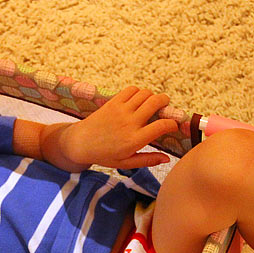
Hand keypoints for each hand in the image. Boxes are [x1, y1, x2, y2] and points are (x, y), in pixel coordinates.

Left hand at [56, 86, 177, 169]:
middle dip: (165, 102)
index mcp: (135, 140)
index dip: (173, 124)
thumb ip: (147, 160)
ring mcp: (121, 110)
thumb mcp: (126, 163)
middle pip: (156, 103)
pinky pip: (132, 90)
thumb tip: (167, 158)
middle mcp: (130, 123)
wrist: (80, 143)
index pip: (162, 126)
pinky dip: (139, 92)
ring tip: (152, 103)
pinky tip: (138, 99)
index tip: (173, 126)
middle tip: (166, 106)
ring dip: (153, 96)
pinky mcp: (113, 102)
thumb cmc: (104, 155)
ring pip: (145, 93)